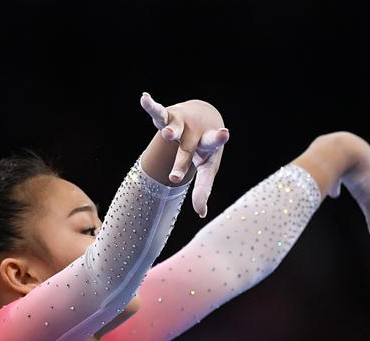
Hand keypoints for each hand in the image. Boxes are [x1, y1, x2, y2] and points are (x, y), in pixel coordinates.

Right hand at [140, 92, 229, 217]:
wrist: (202, 115)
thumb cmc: (204, 147)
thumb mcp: (208, 166)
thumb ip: (204, 188)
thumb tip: (201, 214)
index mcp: (207, 144)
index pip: (213, 144)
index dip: (218, 139)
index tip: (224, 132)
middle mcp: (194, 133)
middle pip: (187, 149)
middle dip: (181, 162)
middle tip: (175, 178)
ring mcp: (180, 123)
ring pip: (174, 126)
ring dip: (170, 130)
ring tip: (167, 134)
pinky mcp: (167, 116)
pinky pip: (157, 112)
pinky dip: (151, 106)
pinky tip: (144, 98)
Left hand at [329, 132, 369, 247]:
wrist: (342, 148)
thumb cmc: (359, 174)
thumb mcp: (368, 200)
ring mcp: (357, 166)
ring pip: (361, 182)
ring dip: (362, 191)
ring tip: (362, 199)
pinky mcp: (343, 164)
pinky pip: (341, 177)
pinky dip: (339, 186)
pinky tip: (334, 192)